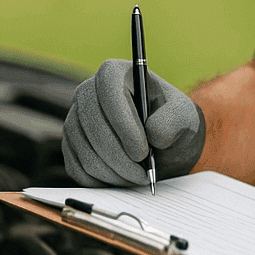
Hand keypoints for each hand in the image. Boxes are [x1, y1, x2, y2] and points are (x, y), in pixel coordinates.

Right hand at [62, 59, 205, 186]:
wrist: (162, 142)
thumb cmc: (172, 122)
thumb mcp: (183, 116)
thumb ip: (172, 121)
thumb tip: (152, 134)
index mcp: (114, 72)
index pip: (109, 93)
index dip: (123, 125)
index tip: (142, 153)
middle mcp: (87, 92)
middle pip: (91, 124)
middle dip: (118, 156)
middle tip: (143, 175)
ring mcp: (75, 119)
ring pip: (83, 150)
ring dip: (112, 172)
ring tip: (139, 179)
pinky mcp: (71, 145)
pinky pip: (76, 167)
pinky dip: (100, 181)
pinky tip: (123, 181)